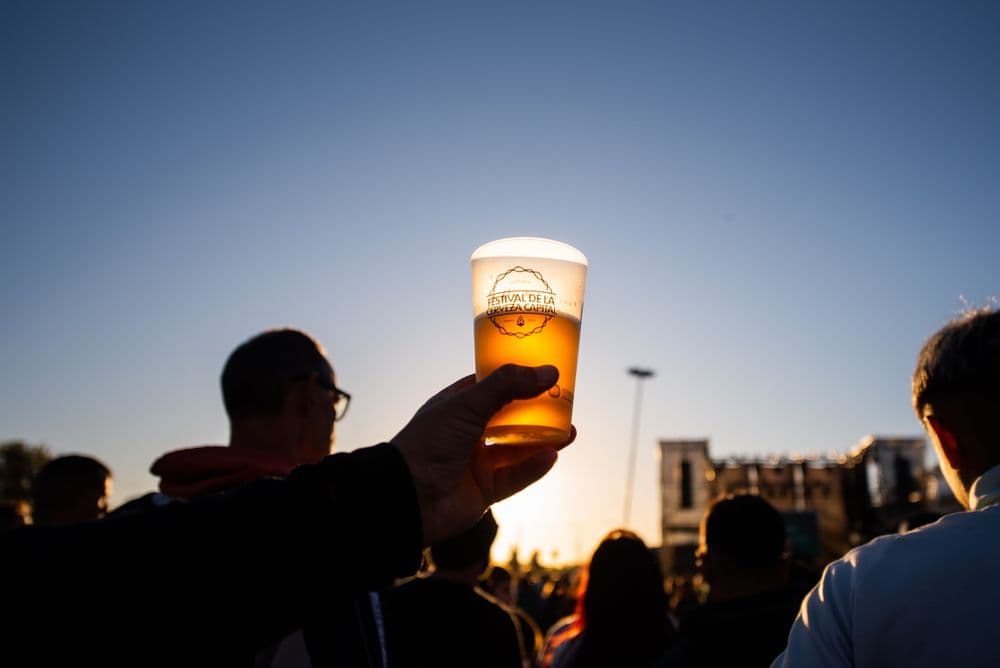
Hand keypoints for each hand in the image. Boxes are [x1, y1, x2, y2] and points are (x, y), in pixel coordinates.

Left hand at [391, 364, 576, 545]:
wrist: (407, 496)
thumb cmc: (428, 442)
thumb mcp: (468, 404)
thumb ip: (508, 386)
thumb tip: (549, 372)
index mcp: (457, 407)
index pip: (491, 387)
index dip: (517, 378)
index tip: (544, 371)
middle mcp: (467, 433)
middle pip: (510, 419)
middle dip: (537, 411)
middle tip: (564, 402)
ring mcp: (476, 463)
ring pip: (517, 449)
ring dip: (542, 440)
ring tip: (570, 430)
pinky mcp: (484, 491)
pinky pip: (515, 477)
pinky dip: (533, 467)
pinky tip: (553, 455)